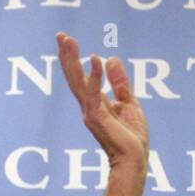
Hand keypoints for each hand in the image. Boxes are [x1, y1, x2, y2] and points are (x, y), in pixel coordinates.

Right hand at [56, 32, 148, 168]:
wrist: (134, 160)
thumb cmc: (132, 138)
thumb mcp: (129, 103)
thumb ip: (120, 83)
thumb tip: (111, 58)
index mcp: (95, 103)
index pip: (81, 77)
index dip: (74, 59)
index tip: (68, 41)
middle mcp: (88, 107)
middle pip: (74, 77)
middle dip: (67, 56)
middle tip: (60, 35)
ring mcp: (90, 112)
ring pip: (77, 82)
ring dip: (72, 60)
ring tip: (67, 41)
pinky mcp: (97, 117)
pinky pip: (94, 93)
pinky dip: (94, 76)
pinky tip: (94, 59)